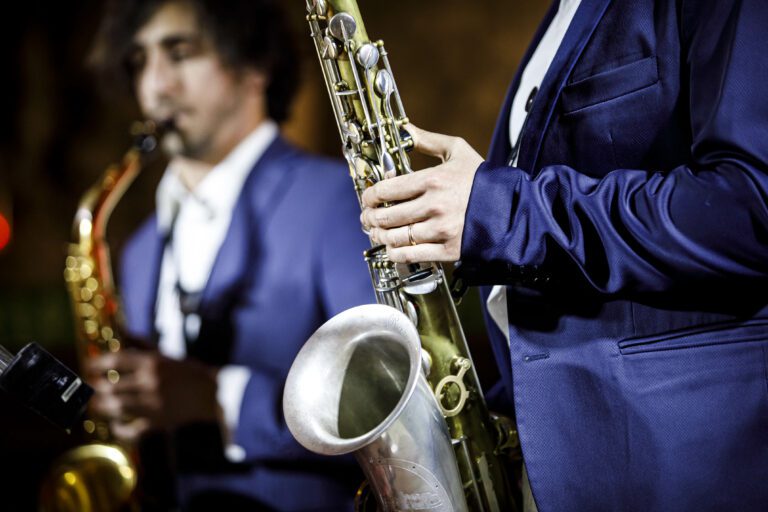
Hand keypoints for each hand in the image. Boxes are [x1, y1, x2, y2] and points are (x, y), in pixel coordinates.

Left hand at [85, 349, 219, 442]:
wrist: (212, 394)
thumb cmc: (189, 372)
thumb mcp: (167, 355)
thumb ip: (143, 345)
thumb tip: (123, 334)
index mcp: (153, 362)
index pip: (116, 360)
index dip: (97, 363)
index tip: (89, 366)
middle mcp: (150, 382)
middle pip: (111, 386)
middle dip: (95, 388)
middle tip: (89, 387)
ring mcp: (153, 403)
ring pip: (116, 407)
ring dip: (101, 407)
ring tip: (95, 405)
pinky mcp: (158, 421)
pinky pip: (132, 430)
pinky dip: (120, 430)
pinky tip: (115, 425)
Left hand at [360, 124, 483, 262]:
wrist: (513, 208)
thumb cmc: (484, 180)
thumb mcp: (458, 151)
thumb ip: (429, 140)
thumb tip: (405, 129)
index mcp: (434, 180)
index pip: (388, 189)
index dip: (370, 195)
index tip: (367, 197)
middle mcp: (435, 206)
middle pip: (387, 215)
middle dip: (370, 217)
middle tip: (367, 217)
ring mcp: (441, 230)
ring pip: (395, 237)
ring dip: (379, 235)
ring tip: (376, 232)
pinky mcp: (448, 250)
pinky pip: (411, 255)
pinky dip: (395, 253)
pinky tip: (392, 249)